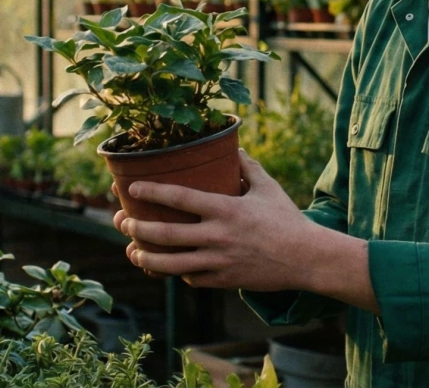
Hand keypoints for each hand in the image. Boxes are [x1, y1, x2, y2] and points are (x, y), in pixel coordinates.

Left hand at [110, 150, 317, 291]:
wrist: (306, 258)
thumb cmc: (287, 219)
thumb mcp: (268, 188)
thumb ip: (247, 167)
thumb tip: (234, 147)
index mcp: (226, 209)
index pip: (180, 197)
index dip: (152, 191)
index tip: (132, 188)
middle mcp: (217, 236)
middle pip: (165, 234)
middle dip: (137, 227)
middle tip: (122, 220)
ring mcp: (218, 262)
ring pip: (170, 264)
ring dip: (146, 257)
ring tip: (132, 251)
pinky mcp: (223, 281)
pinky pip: (191, 278)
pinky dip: (177, 272)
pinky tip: (169, 266)